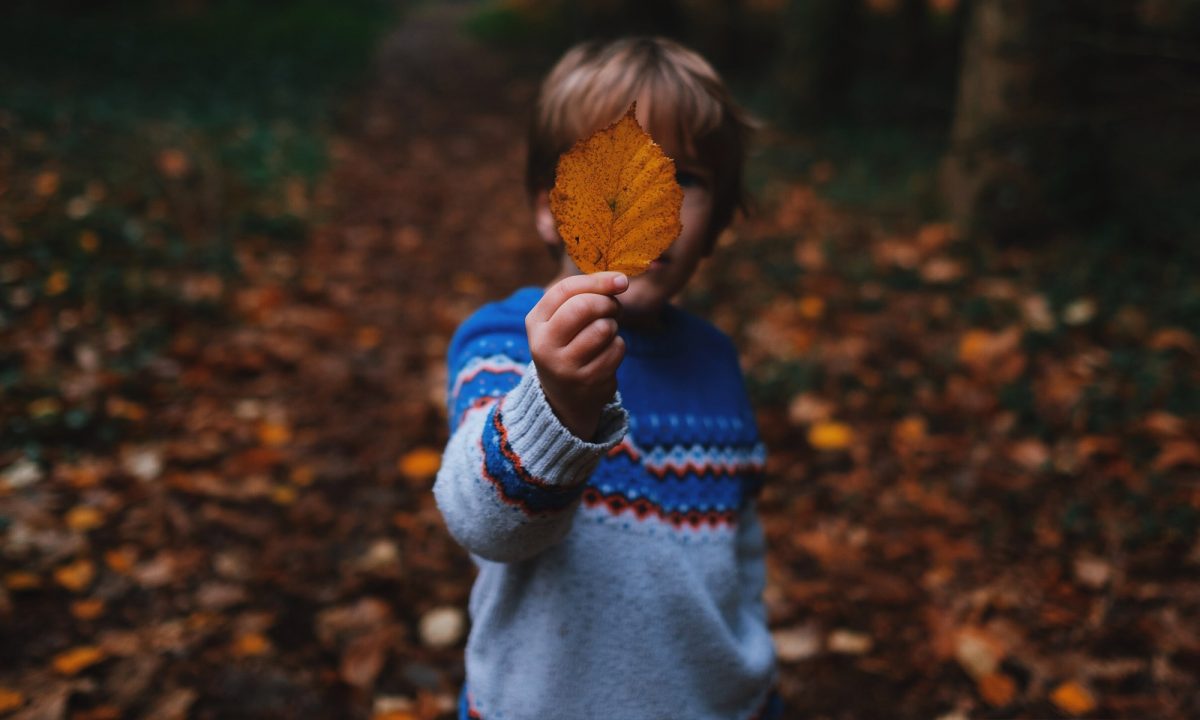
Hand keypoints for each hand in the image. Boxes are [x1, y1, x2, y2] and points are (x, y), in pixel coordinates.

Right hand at [526, 272, 627, 439]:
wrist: (564, 398)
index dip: (597, 281)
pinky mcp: (587, 381)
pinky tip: (606, 354)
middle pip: (583, 307)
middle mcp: (544, 345)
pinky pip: (616, 349)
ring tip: (605, 333)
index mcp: (535, 322)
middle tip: (613, 308)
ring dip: (613, 326)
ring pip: (603, 328)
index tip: (620, 280)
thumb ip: (584, 295)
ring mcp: (565, 366)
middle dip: (607, 303)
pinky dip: (618, 346)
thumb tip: (620, 280)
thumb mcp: (561, 319)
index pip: (565, 290)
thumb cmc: (568, 345)